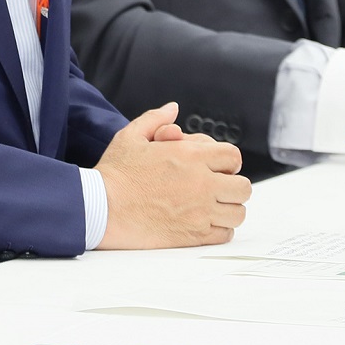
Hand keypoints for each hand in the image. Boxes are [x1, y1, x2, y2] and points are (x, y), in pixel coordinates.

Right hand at [96, 102, 251, 249]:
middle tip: (217, 188)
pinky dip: (220, 230)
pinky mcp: (193, 235)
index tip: (216, 167)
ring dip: (228, 209)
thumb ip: (155, 119)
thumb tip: (173, 109)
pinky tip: (203, 223)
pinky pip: (225, 235)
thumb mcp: (131, 136)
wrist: (101, 208)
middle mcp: (201, 184)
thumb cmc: (114, 173)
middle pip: (243, 187)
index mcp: (190, 156)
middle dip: (233, 185)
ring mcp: (200, 212)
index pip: (233, 157)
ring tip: (211, 207)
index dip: (227, 161)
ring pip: (238, 213)